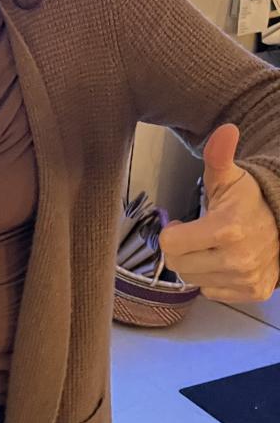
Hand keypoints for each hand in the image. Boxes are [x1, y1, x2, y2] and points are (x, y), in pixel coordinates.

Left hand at [159, 123, 279, 303]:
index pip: (170, 244)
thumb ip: (219, 156)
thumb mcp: (230, 178)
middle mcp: (238, 259)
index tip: (185, 223)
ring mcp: (247, 278)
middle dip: (182, 249)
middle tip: (198, 236)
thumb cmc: (250, 201)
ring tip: (213, 248)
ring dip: (197, 264)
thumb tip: (225, 130)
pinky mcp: (253, 292)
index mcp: (227, 228)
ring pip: (193, 280)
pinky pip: (212, 292)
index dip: (172, 232)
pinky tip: (225, 261)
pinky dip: (213, 279)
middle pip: (178, 264)